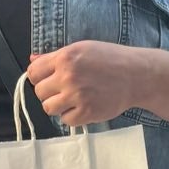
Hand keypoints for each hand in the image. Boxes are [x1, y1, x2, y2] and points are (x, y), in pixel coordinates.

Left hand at [27, 42, 146, 126]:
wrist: (137, 75)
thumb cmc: (110, 59)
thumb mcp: (82, 49)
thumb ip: (55, 56)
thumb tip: (32, 59)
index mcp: (65, 57)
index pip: (33, 72)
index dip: (38, 77)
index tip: (48, 79)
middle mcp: (68, 76)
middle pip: (39, 91)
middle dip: (49, 91)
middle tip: (64, 89)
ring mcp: (77, 96)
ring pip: (48, 108)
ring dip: (57, 105)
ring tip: (71, 99)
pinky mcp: (86, 113)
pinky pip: (65, 120)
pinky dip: (71, 116)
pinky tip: (82, 106)